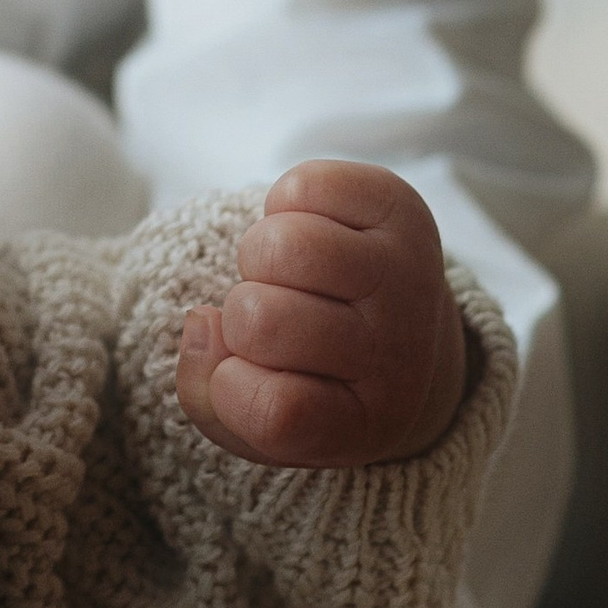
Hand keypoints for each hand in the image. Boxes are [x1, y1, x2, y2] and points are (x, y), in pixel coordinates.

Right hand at [176, 160, 470, 467]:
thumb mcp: (260, 418)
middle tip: (266, 318)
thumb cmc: (311, 377)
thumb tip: (202, 320)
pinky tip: (305, 229)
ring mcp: (405, 274)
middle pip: (264, 321)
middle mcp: (400, 351)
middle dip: (239, 313)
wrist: (403, 328)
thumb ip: (205, 394)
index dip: (230, 390)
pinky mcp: (402, 208)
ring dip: (257, 255)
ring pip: (283, 245)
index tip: (242, 376)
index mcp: (369, 421)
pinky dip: (282, 203)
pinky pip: (306, 185)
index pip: (278, 414)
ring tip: (281, 273)